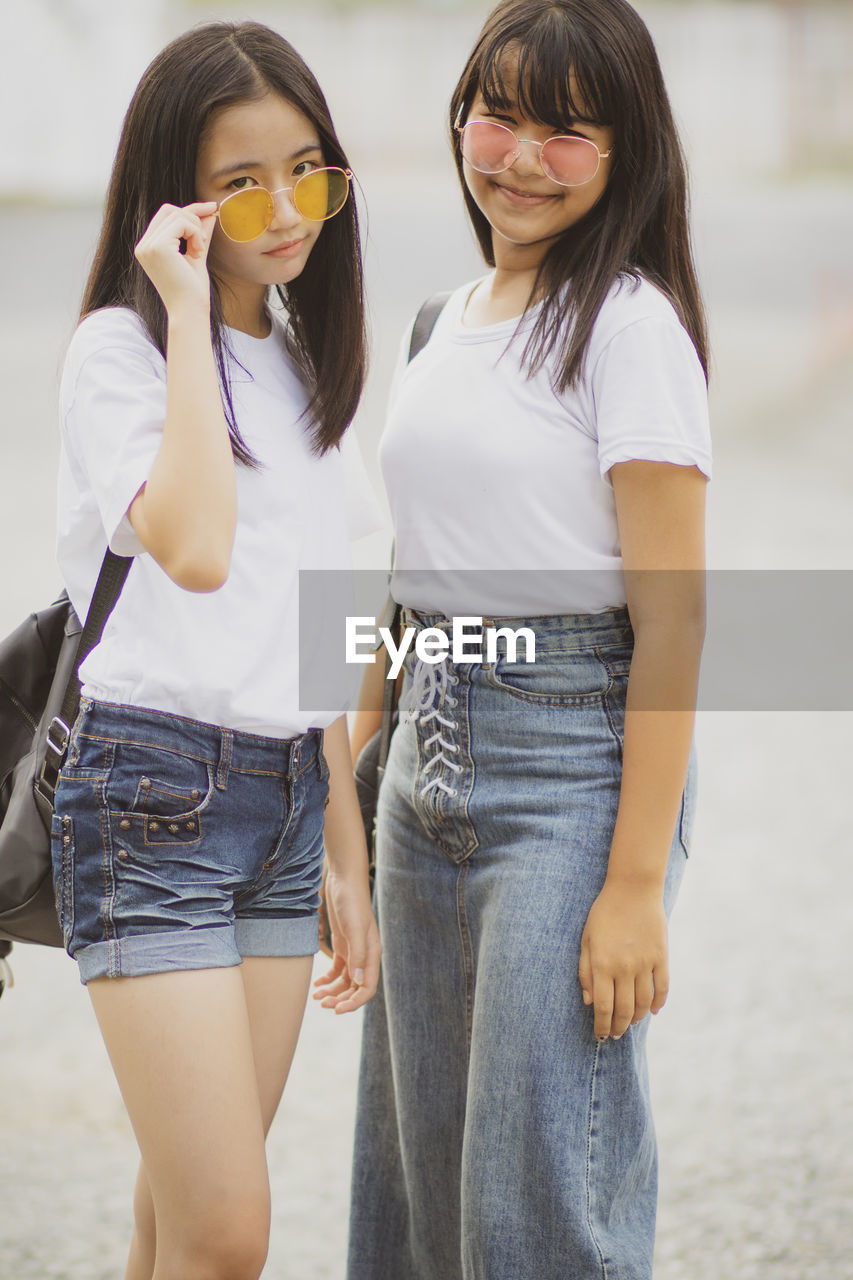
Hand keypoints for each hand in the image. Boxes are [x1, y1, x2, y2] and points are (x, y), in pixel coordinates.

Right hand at [134, 201, 217, 312]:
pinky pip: (181, 223)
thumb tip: (209, 212)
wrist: (190, 311)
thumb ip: (199, 233)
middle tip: (203, 241)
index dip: (190, 210)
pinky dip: (195, 233)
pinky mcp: (157, 247)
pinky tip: (197, 252)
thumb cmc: (193, 290)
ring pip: (176, 214)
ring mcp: (147, 246)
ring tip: (199, 251)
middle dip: (192, 217)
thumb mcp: (196, 254)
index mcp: (148, 248)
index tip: (211, 208)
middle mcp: (143, 245)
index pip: (166, 216)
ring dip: (195, 229)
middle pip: (168, 210)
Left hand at [312, 867, 379, 1013]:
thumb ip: (357, 955)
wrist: (344, 880)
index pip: (367, 987)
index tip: (337, 1009)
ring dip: (332, 991)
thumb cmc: (351, 902)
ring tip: (316, 997)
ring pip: (345, 981)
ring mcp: (353, 951)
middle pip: (355, 988)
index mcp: (372, 954)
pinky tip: (317, 984)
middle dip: (340, 999)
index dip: (354, 1002)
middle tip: (322, 1004)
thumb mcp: (353, 929)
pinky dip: (328, 979)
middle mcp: (364, 956)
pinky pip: (337, 969)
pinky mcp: (343, 945)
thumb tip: (358, 982)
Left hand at [578, 879, 668, 1040]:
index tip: (600, 1035)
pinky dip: (659, 1003)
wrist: (633, 889)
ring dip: (637, 1018)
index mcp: (603, 964)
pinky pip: (662, 988)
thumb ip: (585, 971)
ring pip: (644, 1003)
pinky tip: (653, 1011)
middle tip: (614, 1034)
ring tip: (630, 1023)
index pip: (603, 1007)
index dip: (602, 1025)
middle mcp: (625, 967)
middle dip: (618, 1027)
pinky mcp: (662, 957)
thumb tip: (589, 1002)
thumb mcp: (586, 940)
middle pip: (624, 1010)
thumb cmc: (604, 913)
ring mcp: (645, 963)